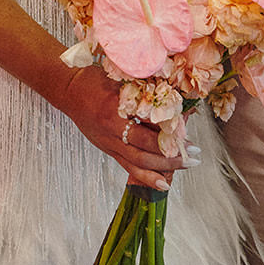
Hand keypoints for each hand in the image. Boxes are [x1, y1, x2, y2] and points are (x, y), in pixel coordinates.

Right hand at [59, 65, 182, 189]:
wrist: (69, 90)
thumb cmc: (95, 79)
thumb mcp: (121, 79)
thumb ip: (143, 93)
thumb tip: (173, 102)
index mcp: (117, 108)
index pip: (147, 126)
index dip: (169, 132)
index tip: (188, 132)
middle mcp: (113, 129)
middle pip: (146, 149)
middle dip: (172, 154)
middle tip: (194, 154)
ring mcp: (109, 143)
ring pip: (139, 162)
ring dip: (165, 167)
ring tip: (186, 165)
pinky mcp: (108, 150)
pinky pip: (129, 167)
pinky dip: (147, 178)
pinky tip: (163, 184)